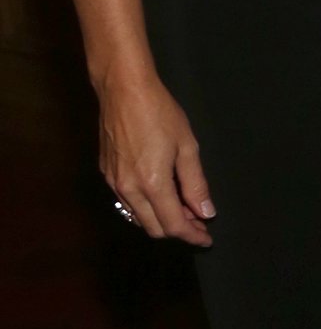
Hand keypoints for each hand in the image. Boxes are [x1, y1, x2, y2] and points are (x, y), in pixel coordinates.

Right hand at [97, 70, 213, 244]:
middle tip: (199, 223)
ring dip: (161, 220)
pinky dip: (146, 207)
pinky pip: (127, 203)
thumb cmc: (159, 112)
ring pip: (138, 217)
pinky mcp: (106, 173)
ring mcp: (114, 182)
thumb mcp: (187, 146)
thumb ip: (196, 184)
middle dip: (178, 230)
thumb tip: (205, 212)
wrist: (123, 90)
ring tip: (183, 210)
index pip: (173, 225)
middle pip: (154, 228)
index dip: (192, 235)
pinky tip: (161, 196)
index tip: (206, 238)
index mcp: (152, 184)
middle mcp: (129, 189)